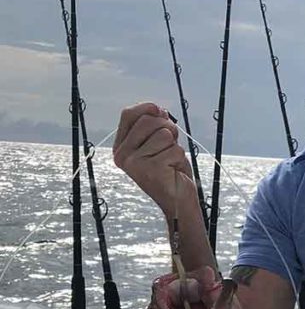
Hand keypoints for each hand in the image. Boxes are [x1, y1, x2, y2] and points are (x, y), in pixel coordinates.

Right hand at [112, 102, 193, 216]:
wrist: (179, 201)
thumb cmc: (170, 171)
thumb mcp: (159, 143)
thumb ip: (154, 126)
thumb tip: (157, 109)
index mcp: (121, 147)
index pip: (128, 115)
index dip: (147, 108)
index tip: (160, 111)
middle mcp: (122, 155)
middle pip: (148, 121)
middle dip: (167, 129)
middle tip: (170, 145)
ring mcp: (134, 163)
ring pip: (163, 134)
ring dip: (174, 146)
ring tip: (170, 161)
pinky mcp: (150, 170)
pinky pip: (174, 150)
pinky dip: (179, 159)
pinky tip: (173, 171)